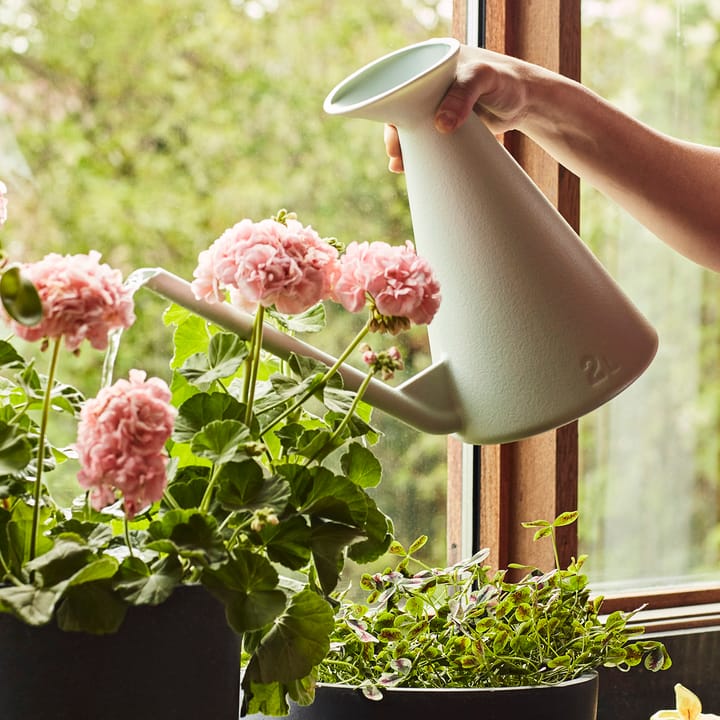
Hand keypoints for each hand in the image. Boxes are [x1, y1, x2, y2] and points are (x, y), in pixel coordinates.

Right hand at [384, 45, 540, 171]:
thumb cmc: (507, 81)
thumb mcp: (483, 79)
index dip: (392, 109)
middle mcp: (431, 84)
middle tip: (396, 155)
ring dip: (405, 147)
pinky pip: (427, 138)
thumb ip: (463, 96)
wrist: (527, 101)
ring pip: (414, 127)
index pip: (402, 85)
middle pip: (403, 110)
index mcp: (432, 64)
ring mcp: (438, 106)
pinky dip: (419, 152)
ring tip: (400, 165)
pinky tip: (410, 165)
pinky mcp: (447, 124)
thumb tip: (440, 125)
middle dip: (396, 134)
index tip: (394, 132)